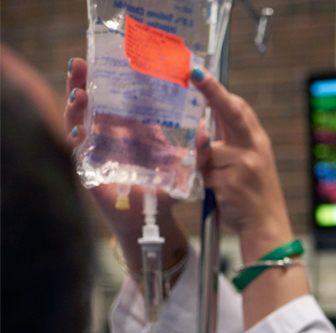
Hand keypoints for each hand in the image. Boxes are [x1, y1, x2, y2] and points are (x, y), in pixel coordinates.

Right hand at [65, 58, 186, 271]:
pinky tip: (78, 129)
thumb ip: (192, 150)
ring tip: (80, 93)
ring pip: (80, 122)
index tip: (106, 58)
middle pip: (92, 103)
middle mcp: (110, 135)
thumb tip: (206, 130)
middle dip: (84, 83)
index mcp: (130, 128)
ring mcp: (96, 149)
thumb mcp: (180, 167)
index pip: (116, 97)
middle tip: (81, 64)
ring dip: (77, 107)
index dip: (109, 78)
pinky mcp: (89, 168)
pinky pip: (79, 150)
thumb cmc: (162, 189)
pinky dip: (78, 138)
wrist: (149, 218)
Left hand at [190, 68, 293, 262]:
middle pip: (231, 113)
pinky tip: (221, 194)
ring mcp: (243, 166)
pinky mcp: (229, 183)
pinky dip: (205, 182)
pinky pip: (204, 174)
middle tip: (195, 75)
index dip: (220, 91)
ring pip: (208, 151)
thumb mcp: (249, 165)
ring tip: (223, 182)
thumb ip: (228, 145)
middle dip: (213, 92)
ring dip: (205, 164)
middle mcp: (254, 150)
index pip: (240, 109)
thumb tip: (201, 128)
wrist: (267, 228)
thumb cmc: (255, 197)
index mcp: (259, 143)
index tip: (201, 74)